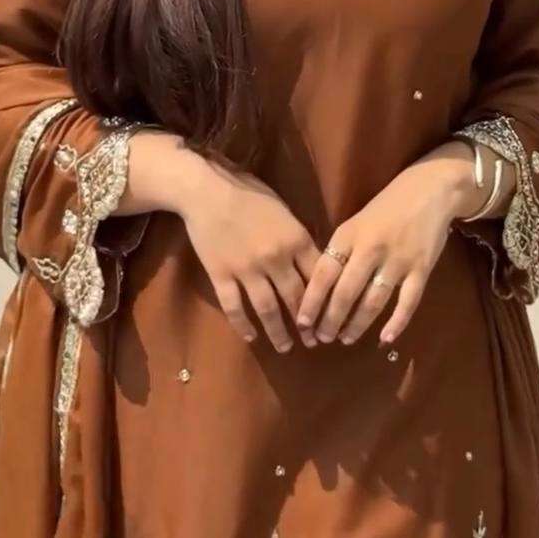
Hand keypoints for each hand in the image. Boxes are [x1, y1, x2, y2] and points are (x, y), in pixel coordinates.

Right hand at [179, 157, 322, 352]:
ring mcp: (247, 269)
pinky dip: (244, 325)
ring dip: (279, 332)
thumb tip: (312, 261)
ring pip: (268, 309)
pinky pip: (235, 307)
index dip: (326, 300)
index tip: (331, 317)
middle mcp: (275, 258)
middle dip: (306, 323)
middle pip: (296, 298)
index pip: (317, 277)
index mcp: (295, 239)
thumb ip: (298, 237)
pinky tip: (251, 337)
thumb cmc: (249, 192)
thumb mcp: (283, 210)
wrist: (207, 189)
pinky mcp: (222, 275)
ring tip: (286, 348)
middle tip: (313, 341)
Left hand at [296, 146, 473, 346]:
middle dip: (331, 320)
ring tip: (345, 339)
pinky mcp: (422, 268)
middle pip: (346, 292)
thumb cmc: (387, 206)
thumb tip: (320, 287)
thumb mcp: (356, 222)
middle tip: (322, 338)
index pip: (324, 273)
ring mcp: (398, 259)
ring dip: (357, 324)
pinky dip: (396, 323)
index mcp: (349, 234)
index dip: (311, 301)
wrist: (430, 189)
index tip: (302, 323)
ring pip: (373, 301)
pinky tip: (385, 339)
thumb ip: (341, 250)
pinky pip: (408, 302)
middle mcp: (371, 247)